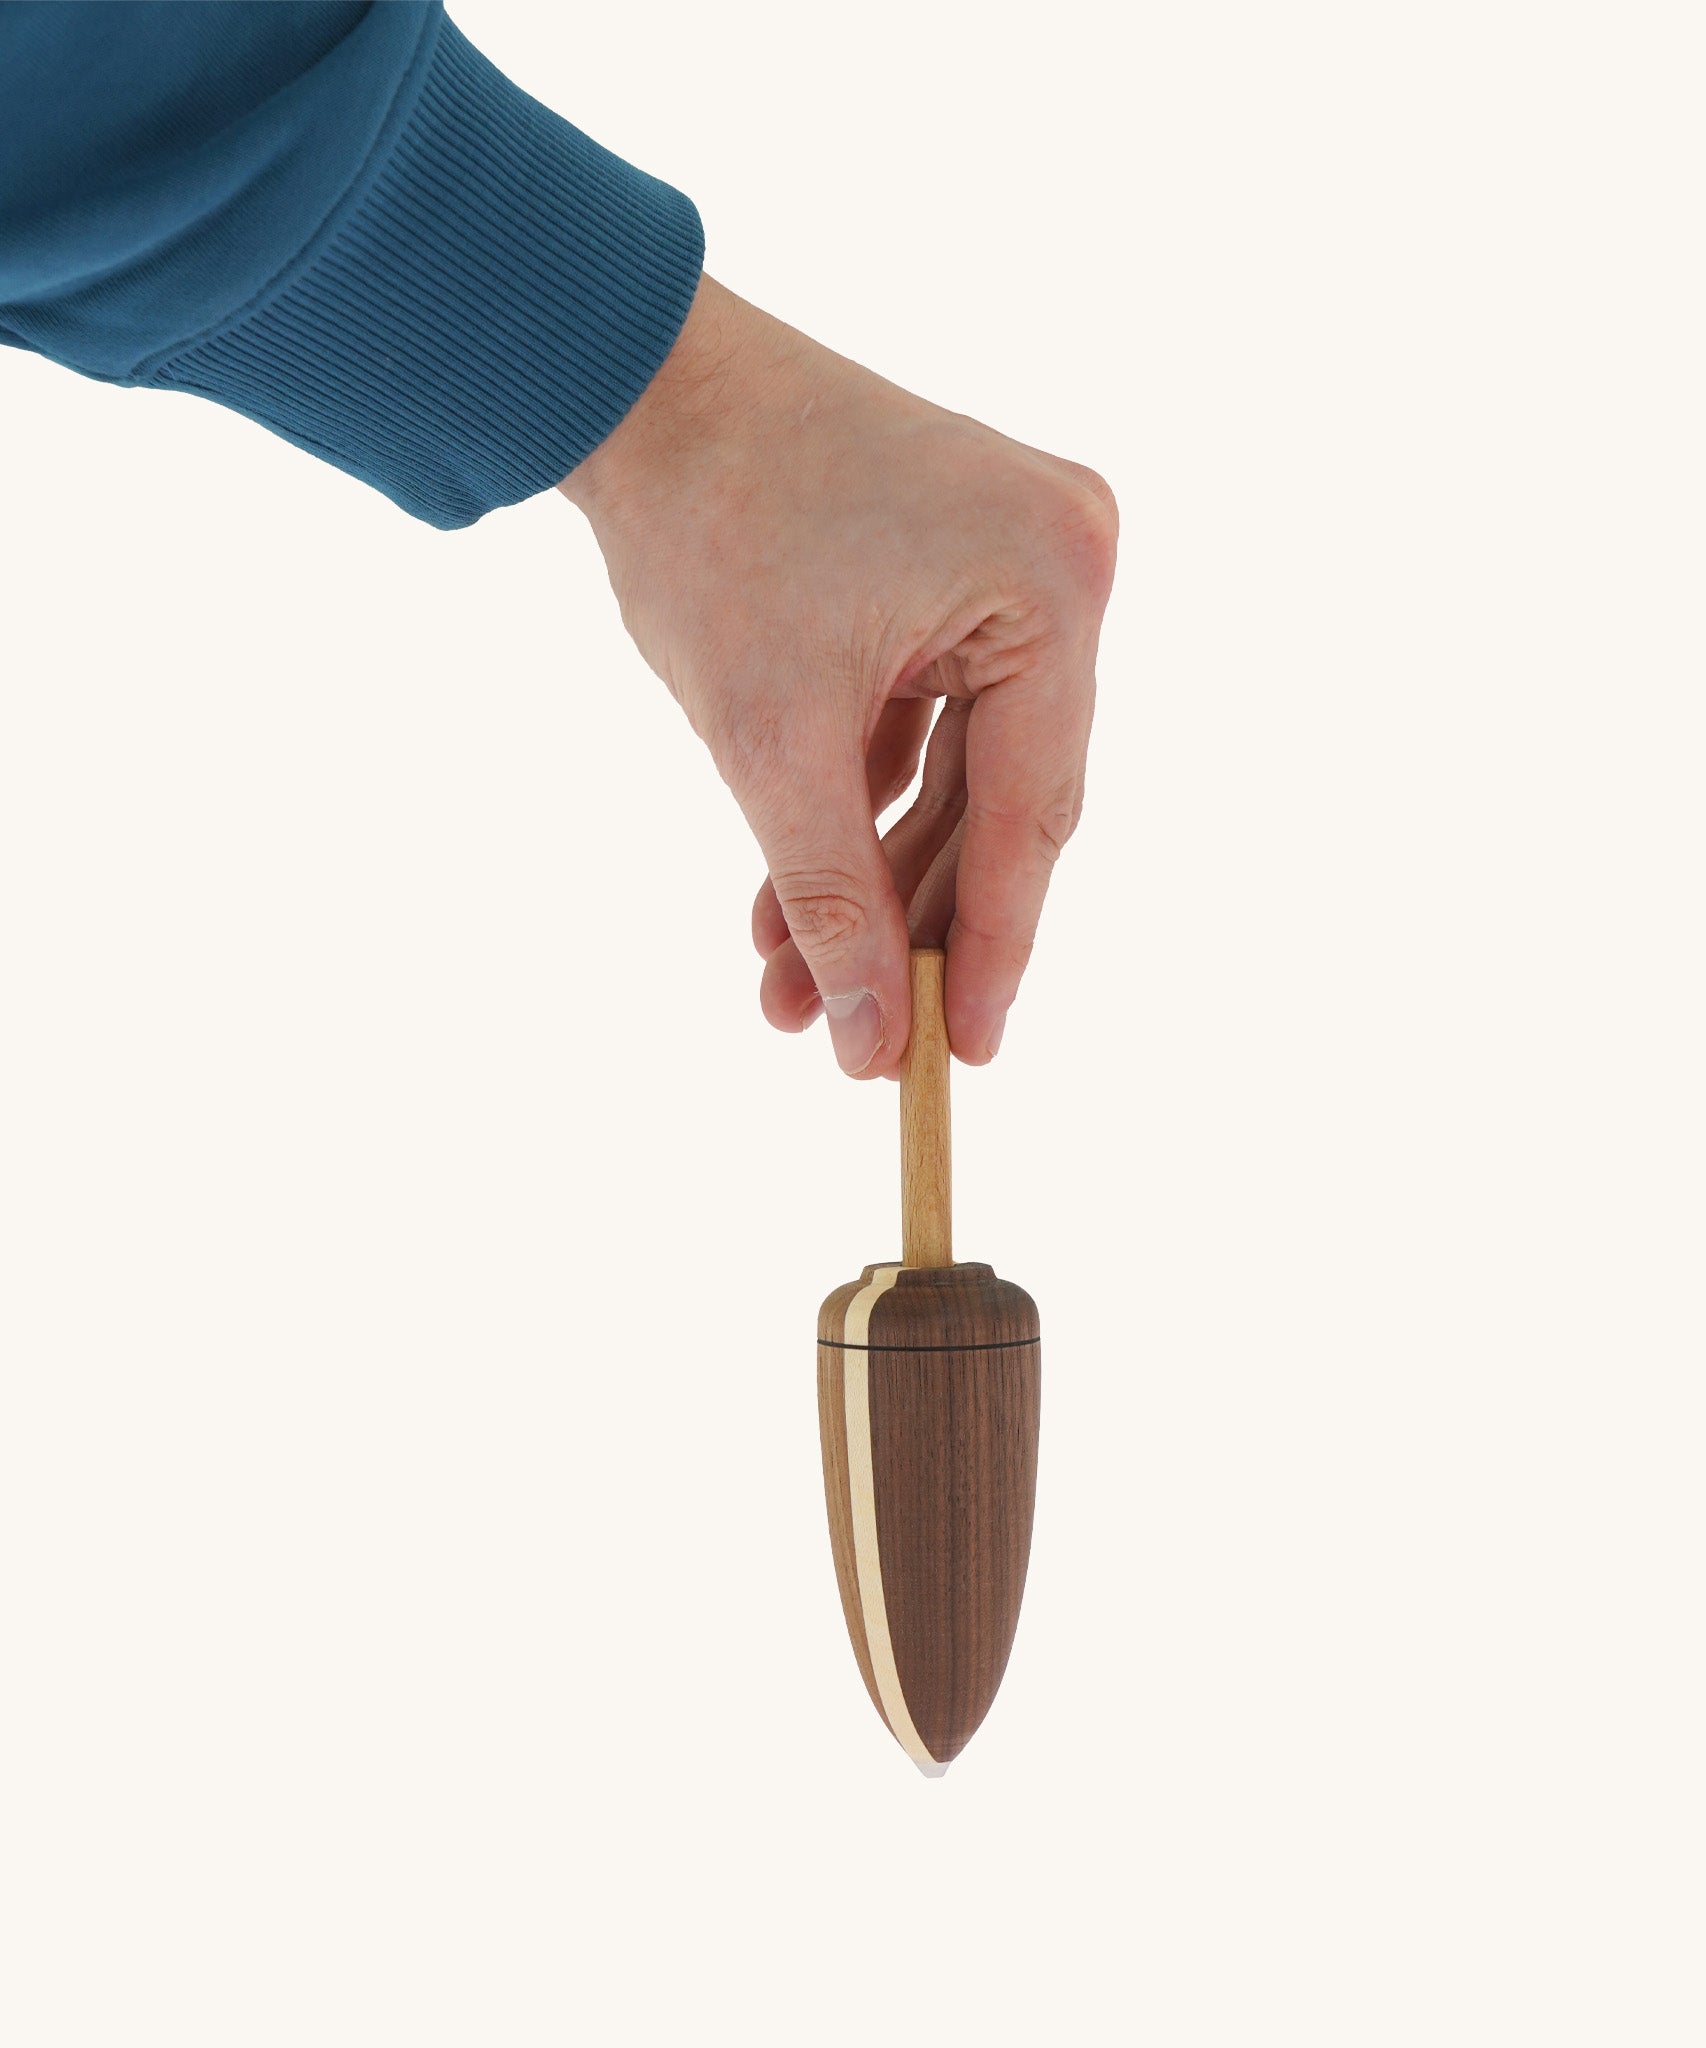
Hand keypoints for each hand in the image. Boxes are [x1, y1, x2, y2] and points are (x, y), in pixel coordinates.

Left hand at [558, 276, 1116, 1078]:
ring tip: (791, 982)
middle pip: (1000, 799)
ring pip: (955, 774)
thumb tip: (874, 1042)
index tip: (965, 1056)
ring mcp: (1017, 562)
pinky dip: (860, 804)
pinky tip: (787, 896)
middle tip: (861, 1035)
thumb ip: (832, 898)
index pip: (1033, 811)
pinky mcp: (959, 571)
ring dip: (871, 876)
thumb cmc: (706, 526)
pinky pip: (928, 722)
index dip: (995, 947)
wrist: (636, 383)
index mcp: (1052, 584)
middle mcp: (1063, 564)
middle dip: (909, 921)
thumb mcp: (770, 739)